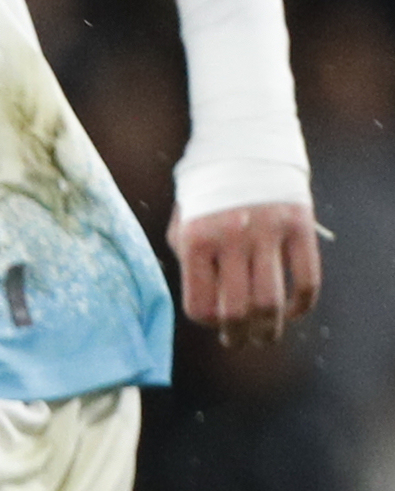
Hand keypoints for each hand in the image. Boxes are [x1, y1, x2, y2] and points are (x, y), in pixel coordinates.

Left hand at [174, 198, 323, 345]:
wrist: (243, 147)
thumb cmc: (207, 195)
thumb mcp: (183, 224)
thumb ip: (191, 264)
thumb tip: (208, 311)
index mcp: (196, 240)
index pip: (200, 303)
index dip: (208, 322)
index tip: (215, 324)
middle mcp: (231, 237)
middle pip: (237, 310)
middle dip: (238, 336)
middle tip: (240, 342)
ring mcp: (268, 232)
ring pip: (271, 301)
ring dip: (270, 329)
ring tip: (265, 337)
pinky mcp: (299, 226)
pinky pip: (307, 279)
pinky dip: (302, 304)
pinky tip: (294, 312)